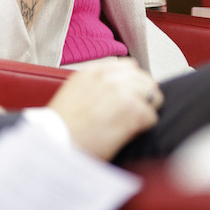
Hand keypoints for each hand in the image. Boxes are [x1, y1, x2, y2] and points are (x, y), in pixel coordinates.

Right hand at [46, 58, 160, 159]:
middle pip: (144, 79)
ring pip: (153, 95)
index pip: (129, 66)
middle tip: (136, 113)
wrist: (56, 143)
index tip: (132, 96)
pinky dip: (144, 127)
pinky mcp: (133, 110)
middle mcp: (109, 77)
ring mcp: (123, 92)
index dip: (133, 84)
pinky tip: (129, 134)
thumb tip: (117, 91)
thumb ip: (95, 85)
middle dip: (143, 96)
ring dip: (146, 110)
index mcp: (92, 71)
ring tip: (133, 124)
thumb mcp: (73, 93)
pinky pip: (151, 116)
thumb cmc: (61, 127)